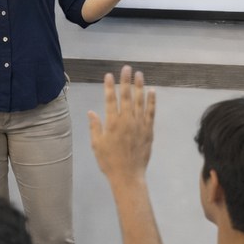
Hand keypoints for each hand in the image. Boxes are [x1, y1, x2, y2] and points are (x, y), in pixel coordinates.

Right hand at [88, 66, 155, 185]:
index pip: (110, 100)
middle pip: (126, 96)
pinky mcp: (149, 130)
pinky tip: (152, 91)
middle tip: (127, 68)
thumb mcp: (97, 144)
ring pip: (140, 101)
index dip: (109, 86)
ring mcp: (139, 124)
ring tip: (139, 74)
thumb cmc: (109, 161)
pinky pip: (151, 112)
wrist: (128, 175)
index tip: (109, 75)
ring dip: (139, 86)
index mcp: (112, 123)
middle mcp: (126, 120)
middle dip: (126, 81)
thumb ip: (95, 127)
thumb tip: (91, 112)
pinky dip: (151, 101)